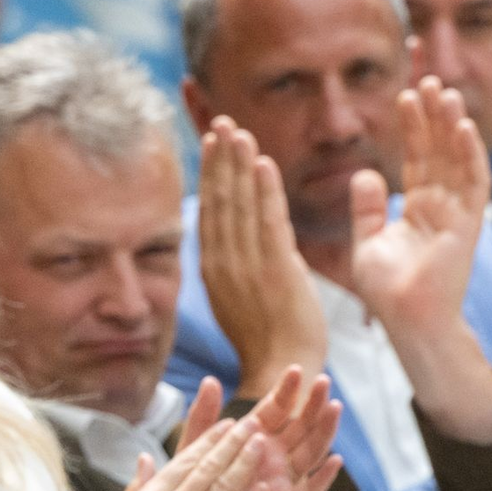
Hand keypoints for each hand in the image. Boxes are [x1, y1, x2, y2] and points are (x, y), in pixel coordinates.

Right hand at [197, 116, 326, 399]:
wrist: (281, 368)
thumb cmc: (268, 338)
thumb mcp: (242, 296)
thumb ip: (242, 262)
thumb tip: (246, 236)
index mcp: (214, 269)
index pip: (210, 210)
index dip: (211, 173)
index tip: (212, 142)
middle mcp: (223, 263)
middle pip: (220, 200)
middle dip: (220, 159)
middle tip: (221, 123)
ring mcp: (247, 267)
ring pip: (240, 205)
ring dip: (239, 165)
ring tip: (238, 132)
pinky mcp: (275, 271)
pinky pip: (267, 222)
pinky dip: (264, 191)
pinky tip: (262, 163)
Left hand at [351, 77, 488, 336]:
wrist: (404, 322)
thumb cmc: (387, 292)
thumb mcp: (368, 242)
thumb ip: (367, 209)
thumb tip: (364, 173)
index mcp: (417, 210)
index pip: (417, 158)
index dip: (413, 127)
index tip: (405, 94)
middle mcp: (440, 207)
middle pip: (438, 151)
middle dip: (434, 116)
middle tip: (428, 78)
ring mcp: (456, 214)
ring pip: (457, 160)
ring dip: (451, 126)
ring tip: (443, 91)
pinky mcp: (466, 225)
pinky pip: (472, 183)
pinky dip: (468, 155)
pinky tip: (461, 127)